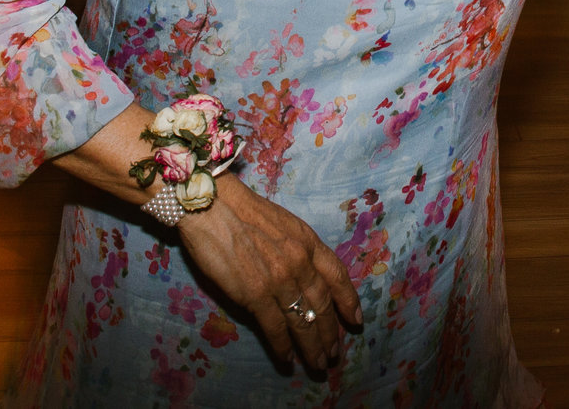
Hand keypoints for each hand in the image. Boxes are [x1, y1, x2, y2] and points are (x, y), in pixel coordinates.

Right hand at [176, 179, 363, 374]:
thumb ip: (296, 250)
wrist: (212, 205)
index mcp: (308, 242)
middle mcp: (299, 263)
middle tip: (334, 354)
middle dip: (330, 334)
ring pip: (303, 322)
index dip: (349, 301)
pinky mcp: (255, 294)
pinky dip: (283, 346)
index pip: (337, 276)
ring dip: (312, 347)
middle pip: (322, 306)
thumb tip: (302, 279)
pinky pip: (275, 328)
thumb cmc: (242, 210)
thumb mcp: (283, 223)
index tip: (355, 321)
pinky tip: (287, 358)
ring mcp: (279, 280)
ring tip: (318, 364)